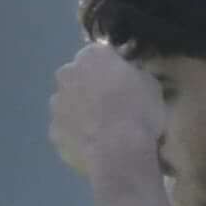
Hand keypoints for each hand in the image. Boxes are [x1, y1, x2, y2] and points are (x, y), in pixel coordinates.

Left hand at [49, 40, 167, 183]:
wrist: (119, 152)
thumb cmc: (140, 111)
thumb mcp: (151, 84)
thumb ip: (135, 73)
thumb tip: (130, 74)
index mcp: (91, 57)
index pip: (98, 54)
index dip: (112, 68)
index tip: (124, 81)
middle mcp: (67, 75)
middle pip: (77, 76)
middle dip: (90, 86)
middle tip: (113, 104)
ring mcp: (56, 105)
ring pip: (68, 103)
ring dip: (81, 110)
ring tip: (104, 129)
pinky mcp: (53, 131)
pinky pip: (67, 129)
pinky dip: (78, 134)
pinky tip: (96, 145)